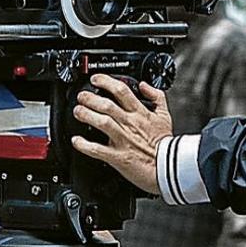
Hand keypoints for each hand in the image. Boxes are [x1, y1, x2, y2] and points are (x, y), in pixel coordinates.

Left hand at [71, 76, 172, 194]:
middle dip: (90, 98)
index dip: (106, 82)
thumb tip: (145, 85)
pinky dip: (84, 145)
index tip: (96, 79)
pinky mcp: (118, 157)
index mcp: (140, 113)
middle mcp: (130, 124)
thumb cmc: (165, 144)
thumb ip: (156, 97)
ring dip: (86, 115)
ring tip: (78, 111)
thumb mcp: (165, 115)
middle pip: (106, 105)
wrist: (169, 167)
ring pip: (101, 122)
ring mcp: (123, 140)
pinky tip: (76, 140)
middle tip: (81, 96)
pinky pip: (97, 150)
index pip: (121, 91)